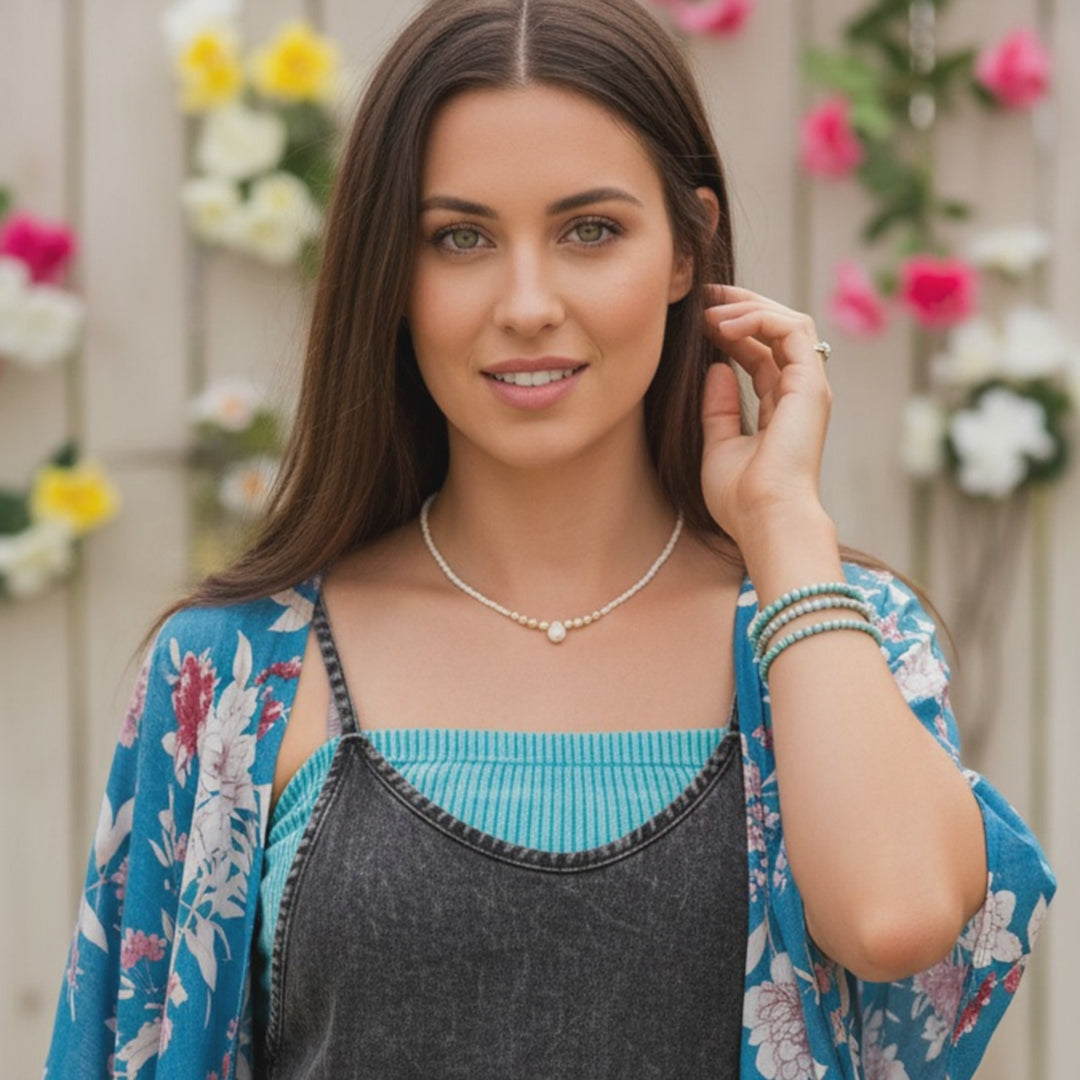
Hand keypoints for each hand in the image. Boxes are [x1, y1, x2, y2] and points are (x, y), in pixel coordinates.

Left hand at [699, 284, 831, 545]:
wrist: (765, 519)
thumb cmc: (741, 498)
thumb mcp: (718, 445)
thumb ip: (718, 408)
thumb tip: (715, 368)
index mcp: (781, 408)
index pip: (762, 353)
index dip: (732, 329)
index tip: (698, 317)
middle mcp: (799, 393)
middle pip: (778, 330)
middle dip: (741, 306)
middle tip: (703, 295)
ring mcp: (809, 386)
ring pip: (788, 321)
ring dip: (748, 308)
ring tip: (709, 310)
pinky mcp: (811, 384)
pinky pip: (791, 330)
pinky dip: (758, 319)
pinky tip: (723, 325)